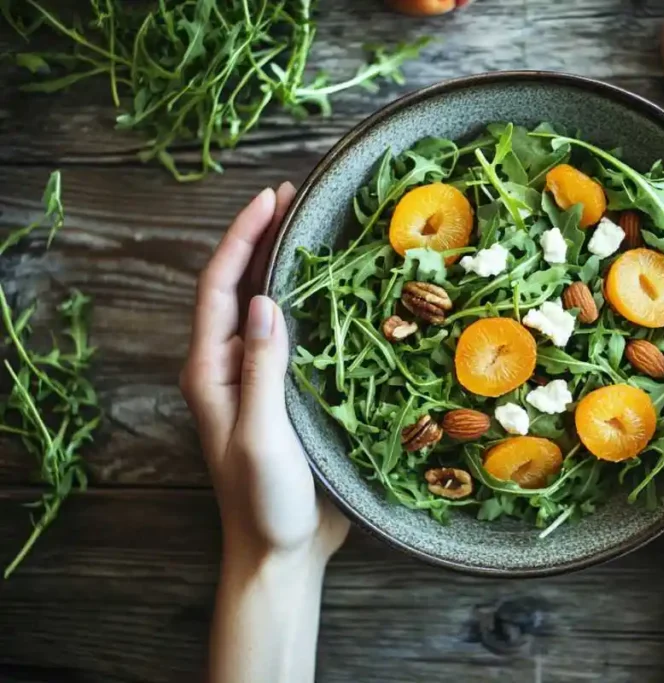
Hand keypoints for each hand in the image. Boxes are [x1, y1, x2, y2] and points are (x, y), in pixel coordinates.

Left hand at [179, 184, 348, 565]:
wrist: (281, 550)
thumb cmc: (264, 501)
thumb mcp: (261, 435)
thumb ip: (261, 369)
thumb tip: (265, 299)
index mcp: (211, 371)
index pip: (219, 288)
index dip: (242, 238)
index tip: (271, 198)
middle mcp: (229, 367)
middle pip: (240, 287)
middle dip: (263, 238)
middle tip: (297, 195)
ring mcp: (259, 379)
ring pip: (268, 307)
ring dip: (286, 265)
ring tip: (316, 227)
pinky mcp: (288, 393)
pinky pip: (296, 336)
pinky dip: (312, 304)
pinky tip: (337, 290)